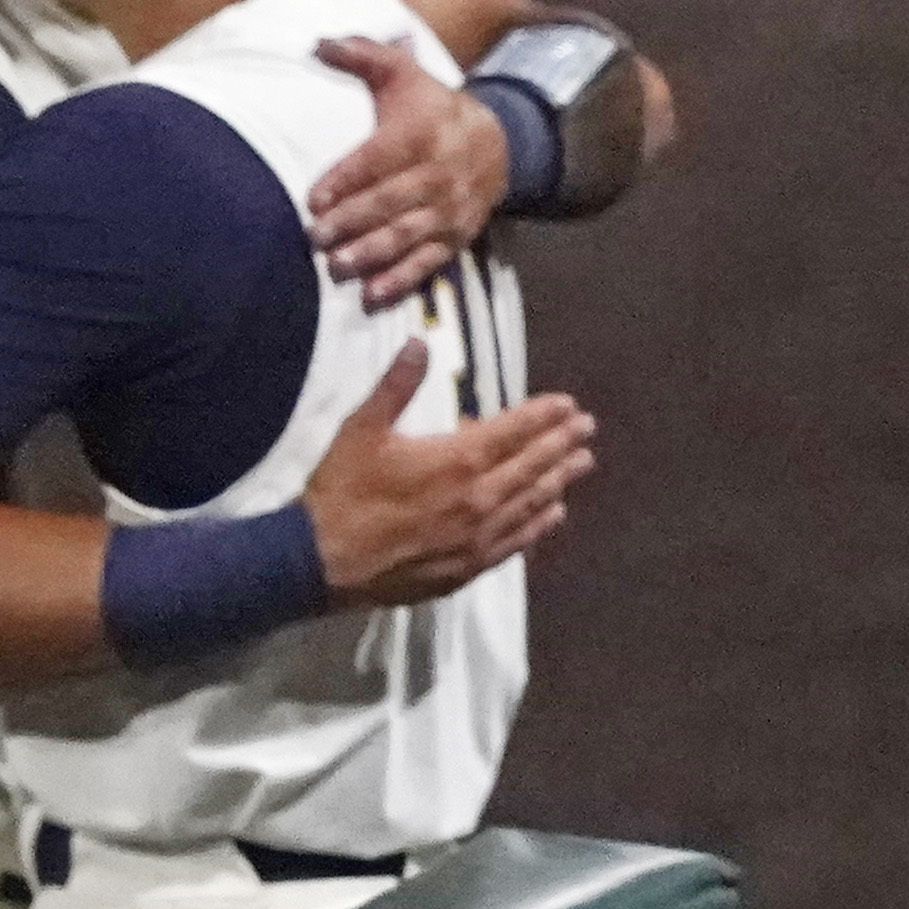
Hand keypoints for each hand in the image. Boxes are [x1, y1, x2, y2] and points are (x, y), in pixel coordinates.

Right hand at [299, 344, 593, 604]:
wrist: (321, 562)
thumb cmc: (341, 491)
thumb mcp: (361, 429)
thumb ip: (396, 386)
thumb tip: (421, 342)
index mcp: (457, 458)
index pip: (514, 430)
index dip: (543, 414)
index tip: (568, 404)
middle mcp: (479, 496)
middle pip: (533, 465)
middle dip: (562, 443)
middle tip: (587, 429)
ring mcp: (478, 535)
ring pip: (532, 502)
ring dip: (560, 480)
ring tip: (582, 463)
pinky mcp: (468, 566)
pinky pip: (516, 541)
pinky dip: (540, 524)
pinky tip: (554, 513)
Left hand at [303, 32, 509, 303]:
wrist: (500, 140)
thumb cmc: (432, 107)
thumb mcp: (404, 74)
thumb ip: (363, 55)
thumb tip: (317, 42)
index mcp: (422, 131)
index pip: (379, 158)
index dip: (346, 179)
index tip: (314, 199)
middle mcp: (439, 171)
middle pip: (391, 200)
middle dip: (352, 221)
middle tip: (315, 238)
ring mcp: (450, 208)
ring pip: (408, 234)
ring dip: (372, 253)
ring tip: (337, 265)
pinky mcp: (456, 236)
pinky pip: (429, 261)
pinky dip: (401, 280)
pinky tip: (372, 294)